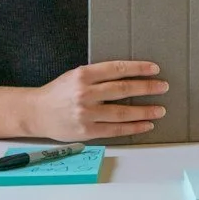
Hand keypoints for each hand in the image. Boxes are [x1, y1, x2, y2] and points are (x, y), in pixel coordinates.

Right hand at [26, 61, 167, 140]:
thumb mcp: (75, 76)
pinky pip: (115, 129)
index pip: (117, 69)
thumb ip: (98, 76)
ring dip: (144, 111)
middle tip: (163, 87)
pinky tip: (145, 125)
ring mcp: (86, 113)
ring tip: (160, 110)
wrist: (36, 113)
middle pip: (122, 90)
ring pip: (122, 112)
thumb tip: (128, 75)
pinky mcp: (86, 131)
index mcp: (83, 75)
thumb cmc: (58, 93)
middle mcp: (85, 93)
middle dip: (146, 88)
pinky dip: (133, 127)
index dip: (138, 69)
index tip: (154, 69)